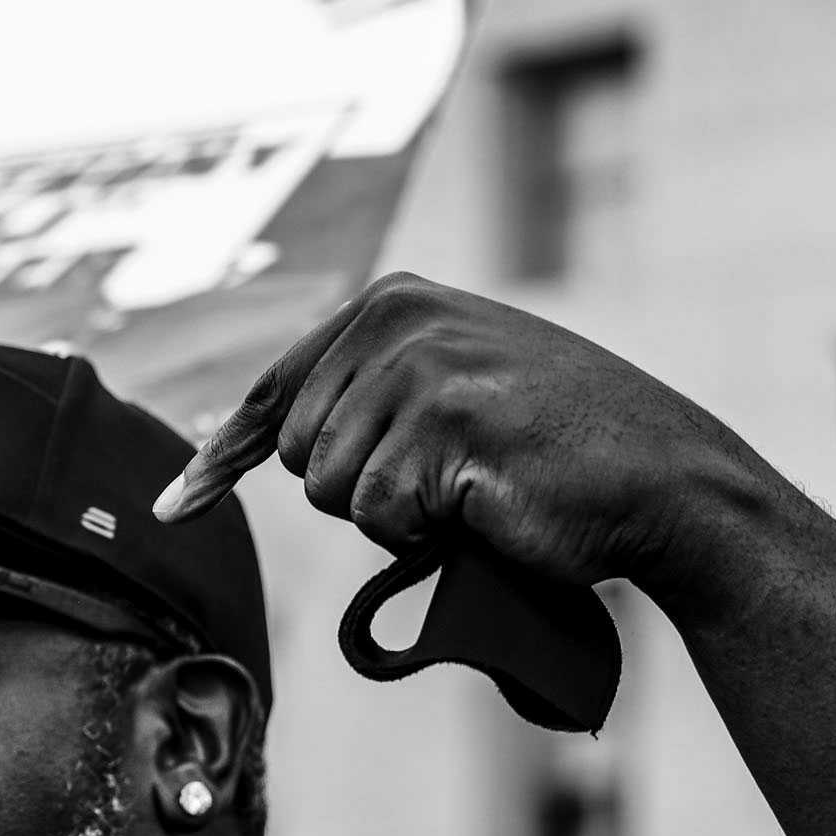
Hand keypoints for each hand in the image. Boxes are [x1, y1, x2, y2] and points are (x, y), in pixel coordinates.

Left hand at [153, 273, 769, 600]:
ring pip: (331, 490)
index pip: (274, 392)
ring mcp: (419, 365)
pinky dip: (423, 534)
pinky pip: (379, 515)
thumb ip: (370, 396)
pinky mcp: (443, 422)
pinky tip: (485, 506)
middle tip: (444, 485)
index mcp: (391, 301)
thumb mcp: (451, 394)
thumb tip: (270, 445)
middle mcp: (397, 318)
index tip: (172, 503)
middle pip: (298, 452)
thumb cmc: (554, 455)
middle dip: (357, 492)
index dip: (221, 459)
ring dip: (394, 515)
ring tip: (472, 489)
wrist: (662, 480)